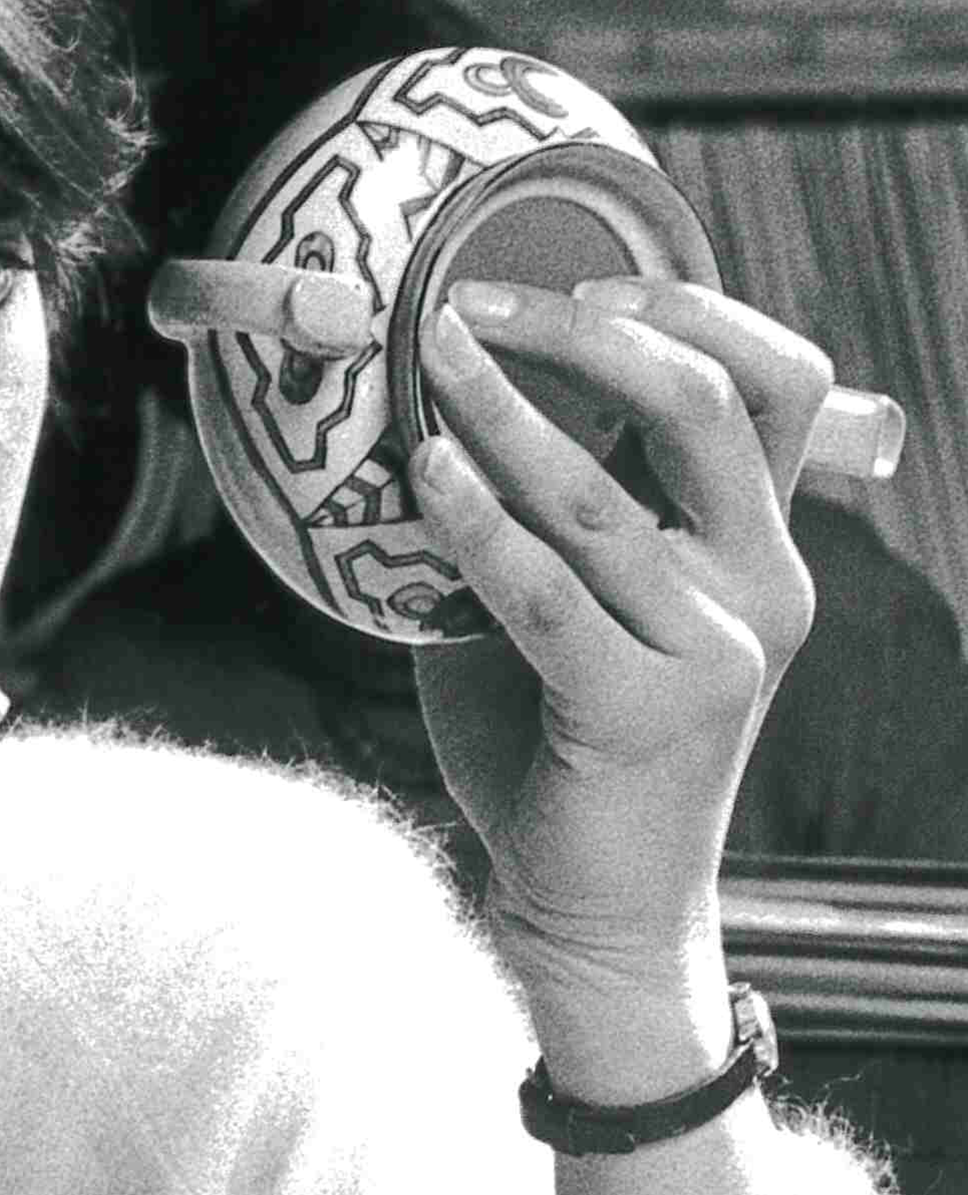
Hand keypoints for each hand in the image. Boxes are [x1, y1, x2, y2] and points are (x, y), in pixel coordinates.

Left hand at [408, 275, 828, 1015]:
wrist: (593, 912)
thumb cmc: (560, 742)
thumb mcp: (574, 599)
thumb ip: (546, 505)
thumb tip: (429, 383)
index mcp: (759, 544)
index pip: (775, 380)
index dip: (686, 308)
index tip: (574, 282)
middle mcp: (762, 585)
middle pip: (708, 404)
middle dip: (583, 333)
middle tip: (464, 304)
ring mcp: (715, 651)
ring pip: (603, 495)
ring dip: (500, 411)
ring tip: (419, 361)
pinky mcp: (643, 714)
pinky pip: (546, 593)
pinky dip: (476, 524)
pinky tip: (419, 475)